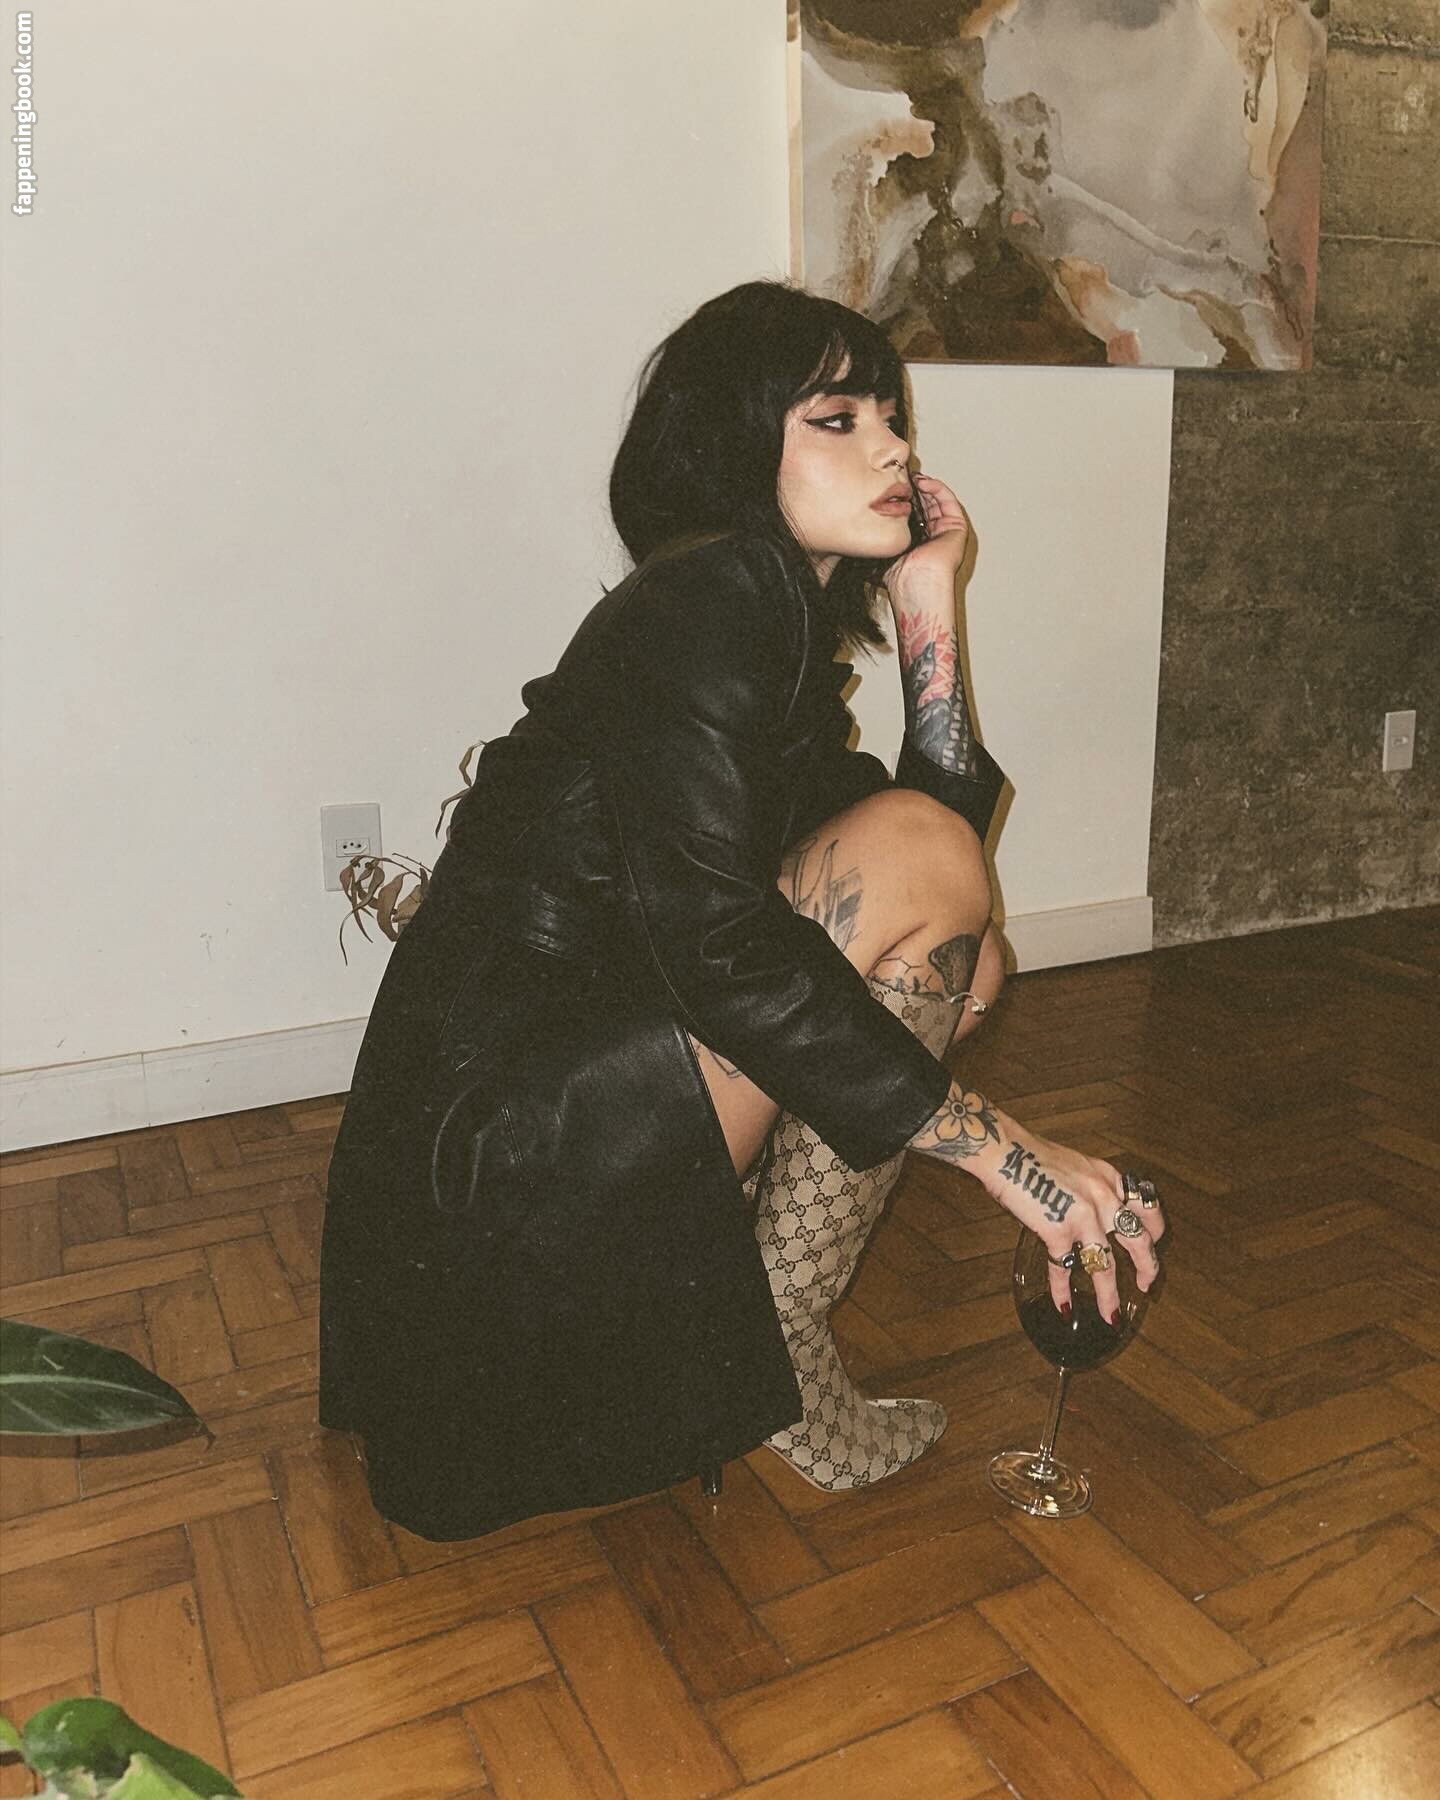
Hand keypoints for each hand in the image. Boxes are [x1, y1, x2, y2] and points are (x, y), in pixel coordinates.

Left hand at [883, 474, 970, 603]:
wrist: (913, 584)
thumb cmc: (897, 576)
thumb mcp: (878, 550)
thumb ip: (870, 539)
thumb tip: (849, 533)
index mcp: (915, 540)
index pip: (911, 512)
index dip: (902, 498)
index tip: (890, 487)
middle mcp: (931, 535)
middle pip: (925, 503)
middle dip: (914, 488)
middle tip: (902, 476)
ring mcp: (945, 531)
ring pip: (937, 499)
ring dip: (925, 485)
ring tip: (912, 478)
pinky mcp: (957, 528)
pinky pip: (949, 502)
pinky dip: (938, 489)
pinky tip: (923, 483)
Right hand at [977, 1122, 1165, 1321]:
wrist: (1004, 1151)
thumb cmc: (1031, 1155)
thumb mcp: (1075, 1165)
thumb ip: (1090, 1187)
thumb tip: (1092, 1211)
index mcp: (1109, 1178)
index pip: (1146, 1208)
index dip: (1155, 1230)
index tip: (1155, 1243)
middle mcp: (1104, 1197)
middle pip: (1139, 1241)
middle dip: (1148, 1268)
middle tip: (1147, 1286)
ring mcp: (1084, 1216)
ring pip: (1107, 1266)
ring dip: (1110, 1296)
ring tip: (1111, 1316)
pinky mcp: (1058, 1230)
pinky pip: (1064, 1269)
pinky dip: (1062, 1291)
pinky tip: (1063, 1306)